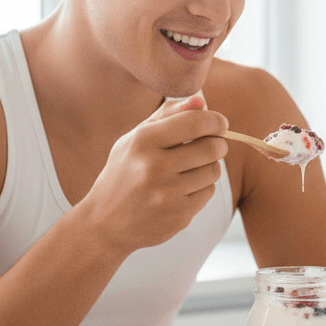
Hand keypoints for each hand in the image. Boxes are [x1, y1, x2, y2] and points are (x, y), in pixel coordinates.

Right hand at [76, 97, 228, 253]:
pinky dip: (202, 187)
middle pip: (211, 147)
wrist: (104, 223)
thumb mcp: (134, 139)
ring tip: (194, 167)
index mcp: (143, 141)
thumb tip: (200, 101)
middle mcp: (155, 167)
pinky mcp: (178, 215)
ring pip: (213, 170)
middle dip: (218, 143)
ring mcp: (167, 193)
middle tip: (215, 144)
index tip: (220, 123)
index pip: (194, 122)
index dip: (215, 120)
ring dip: (210, 166)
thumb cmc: (123, 174)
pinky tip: (184, 188)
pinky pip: (208, 192)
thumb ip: (166, 116)